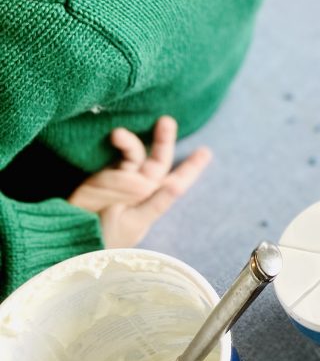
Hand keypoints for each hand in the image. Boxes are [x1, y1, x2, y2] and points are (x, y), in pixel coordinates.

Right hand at [69, 116, 212, 248]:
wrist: (73, 238)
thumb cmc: (107, 239)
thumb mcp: (135, 223)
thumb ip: (155, 203)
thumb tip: (177, 185)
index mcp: (154, 200)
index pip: (177, 182)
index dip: (190, 167)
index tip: (205, 152)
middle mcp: (140, 186)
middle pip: (158, 159)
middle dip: (163, 139)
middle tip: (166, 121)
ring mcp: (120, 179)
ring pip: (134, 154)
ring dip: (129, 142)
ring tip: (117, 135)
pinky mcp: (100, 175)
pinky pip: (114, 163)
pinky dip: (116, 158)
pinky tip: (113, 145)